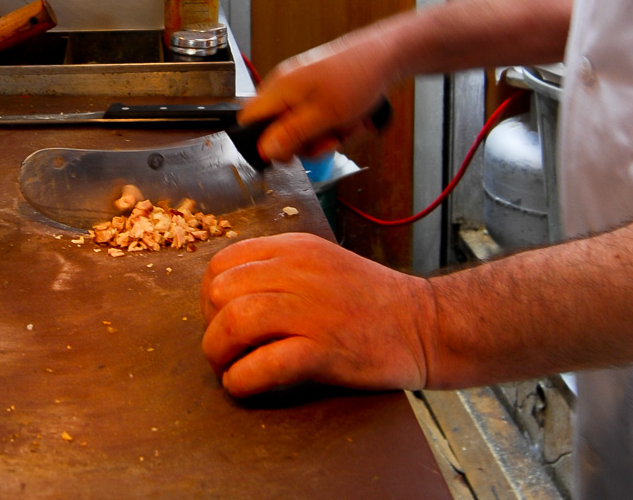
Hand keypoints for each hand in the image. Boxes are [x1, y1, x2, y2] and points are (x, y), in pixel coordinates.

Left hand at [200, 233, 434, 396]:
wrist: (425, 323)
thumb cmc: (372, 299)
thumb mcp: (320, 262)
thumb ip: (279, 268)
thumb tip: (231, 292)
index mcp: (293, 249)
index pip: (223, 262)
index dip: (208, 294)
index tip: (218, 317)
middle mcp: (296, 272)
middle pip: (221, 291)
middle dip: (210, 324)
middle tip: (223, 346)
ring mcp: (310, 311)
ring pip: (235, 322)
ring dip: (218, 352)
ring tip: (227, 367)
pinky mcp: (325, 350)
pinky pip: (265, 364)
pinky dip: (243, 379)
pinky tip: (243, 384)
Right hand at [241, 28, 401, 162]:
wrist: (384, 56)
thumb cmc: (357, 77)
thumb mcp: (325, 115)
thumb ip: (292, 133)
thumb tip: (265, 150)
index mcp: (279, 88)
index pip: (248, 119)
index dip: (262, 142)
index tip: (288, 153)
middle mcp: (285, 87)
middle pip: (278, 130)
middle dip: (306, 143)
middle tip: (328, 140)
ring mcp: (302, 90)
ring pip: (302, 128)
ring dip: (326, 136)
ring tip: (347, 127)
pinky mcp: (317, 93)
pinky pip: (317, 120)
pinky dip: (335, 126)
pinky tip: (352, 120)